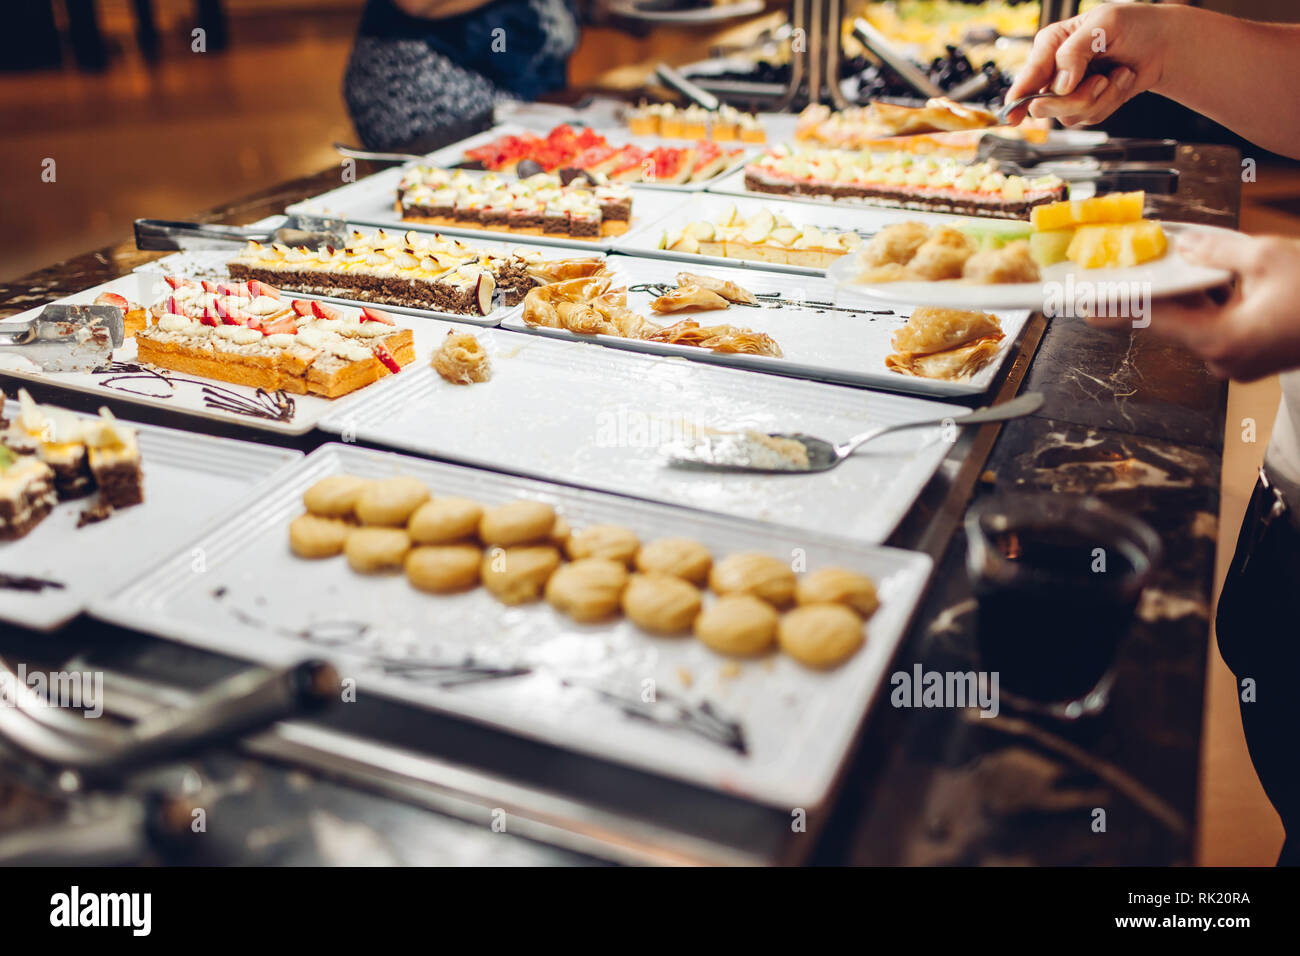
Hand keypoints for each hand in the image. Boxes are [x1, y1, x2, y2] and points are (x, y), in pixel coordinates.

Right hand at [1004, 2, 1168, 126]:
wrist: (1162, 44)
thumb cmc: (1134, 25)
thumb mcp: (1104, 23)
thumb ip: (1075, 50)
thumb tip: (1061, 85)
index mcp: (1050, 45)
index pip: (1028, 75)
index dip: (1017, 99)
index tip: (1013, 117)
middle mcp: (1054, 71)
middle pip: (1043, 104)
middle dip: (1075, 99)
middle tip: (1099, 81)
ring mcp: (1068, 92)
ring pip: (1067, 116)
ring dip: (1100, 98)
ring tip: (1116, 75)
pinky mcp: (1084, 106)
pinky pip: (1088, 119)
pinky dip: (1110, 102)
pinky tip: (1120, 81)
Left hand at [1086, 232, 1299, 381]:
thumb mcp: (1268, 257)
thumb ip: (1217, 250)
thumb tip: (1183, 244)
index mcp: (1221, 340)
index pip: (1152, 321)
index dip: (1115, 308)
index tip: (1083, 304)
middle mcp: (1224, 359)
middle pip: (1175, 320)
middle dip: (1161, 291)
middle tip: (1131, 269)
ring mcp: (1238, 363)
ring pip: (1199, 321)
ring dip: (1193, 295)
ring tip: (1188, 264)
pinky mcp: (1252, 357)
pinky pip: (1220, 325)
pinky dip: (1215, 303)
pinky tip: (1219, 279)